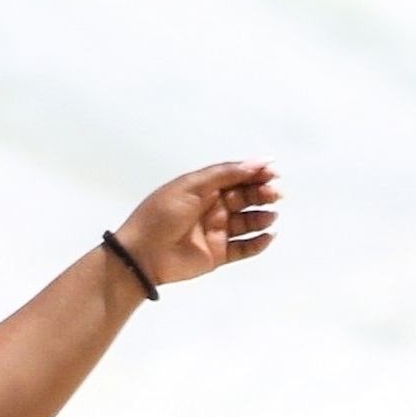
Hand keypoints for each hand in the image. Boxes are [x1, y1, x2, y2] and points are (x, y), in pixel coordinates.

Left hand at [112, 159, 280, 288]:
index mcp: (202, 190)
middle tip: (273, 195)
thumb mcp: (190, 186)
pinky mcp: (218, 254)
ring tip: (269, 216)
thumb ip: (225, 174)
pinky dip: (258, 242)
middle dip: (261, 194)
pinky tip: (268, 235)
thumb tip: (259, 161)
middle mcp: (211, 209)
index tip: (273, 173)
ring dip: (262, 217)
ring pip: (247, 222)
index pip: (235, 178)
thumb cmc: (162, 215)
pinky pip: (244, 248)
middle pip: (245, 198)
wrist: (142, 254)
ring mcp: (215, 232)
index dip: (255, 174)